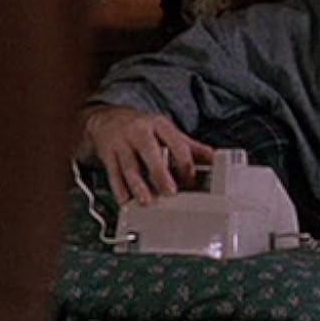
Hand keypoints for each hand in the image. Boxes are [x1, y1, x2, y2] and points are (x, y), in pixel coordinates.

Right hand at [78, 105, 215, 204]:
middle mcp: (139, 131)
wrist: (106, 119)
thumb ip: (189, 146)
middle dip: (160, 173)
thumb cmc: (141, 128)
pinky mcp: (107, 153)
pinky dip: (119, 189)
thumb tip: (213, 158)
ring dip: (138, 185)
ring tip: (147, 201)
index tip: (190, 181)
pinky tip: (125, 200)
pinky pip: (112, 173)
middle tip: (170, 192)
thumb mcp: (166, 131)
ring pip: (129, 165)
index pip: (176, 142)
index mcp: (159, 125)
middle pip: (150, 151)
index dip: (184, 163)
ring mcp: (121, 142)